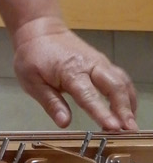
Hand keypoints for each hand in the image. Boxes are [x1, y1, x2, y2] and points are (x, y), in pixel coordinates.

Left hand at [13, 19, 137, 131]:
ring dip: (129, 104)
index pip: (89, 95)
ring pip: (122, 82)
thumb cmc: (32, 56)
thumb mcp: (32, 81)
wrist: (40, 31)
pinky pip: (121, 79)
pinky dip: (128, 95)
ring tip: (131, 126)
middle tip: (129, 131)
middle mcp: (90, 65)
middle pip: (115, 87)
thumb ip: (50, 103)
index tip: (113, 127)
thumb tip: (64, 123)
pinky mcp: (104, 63)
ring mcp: (100, 62)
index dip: (102, 112)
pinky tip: (127, 111)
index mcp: (70, 70)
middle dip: (124, 110)